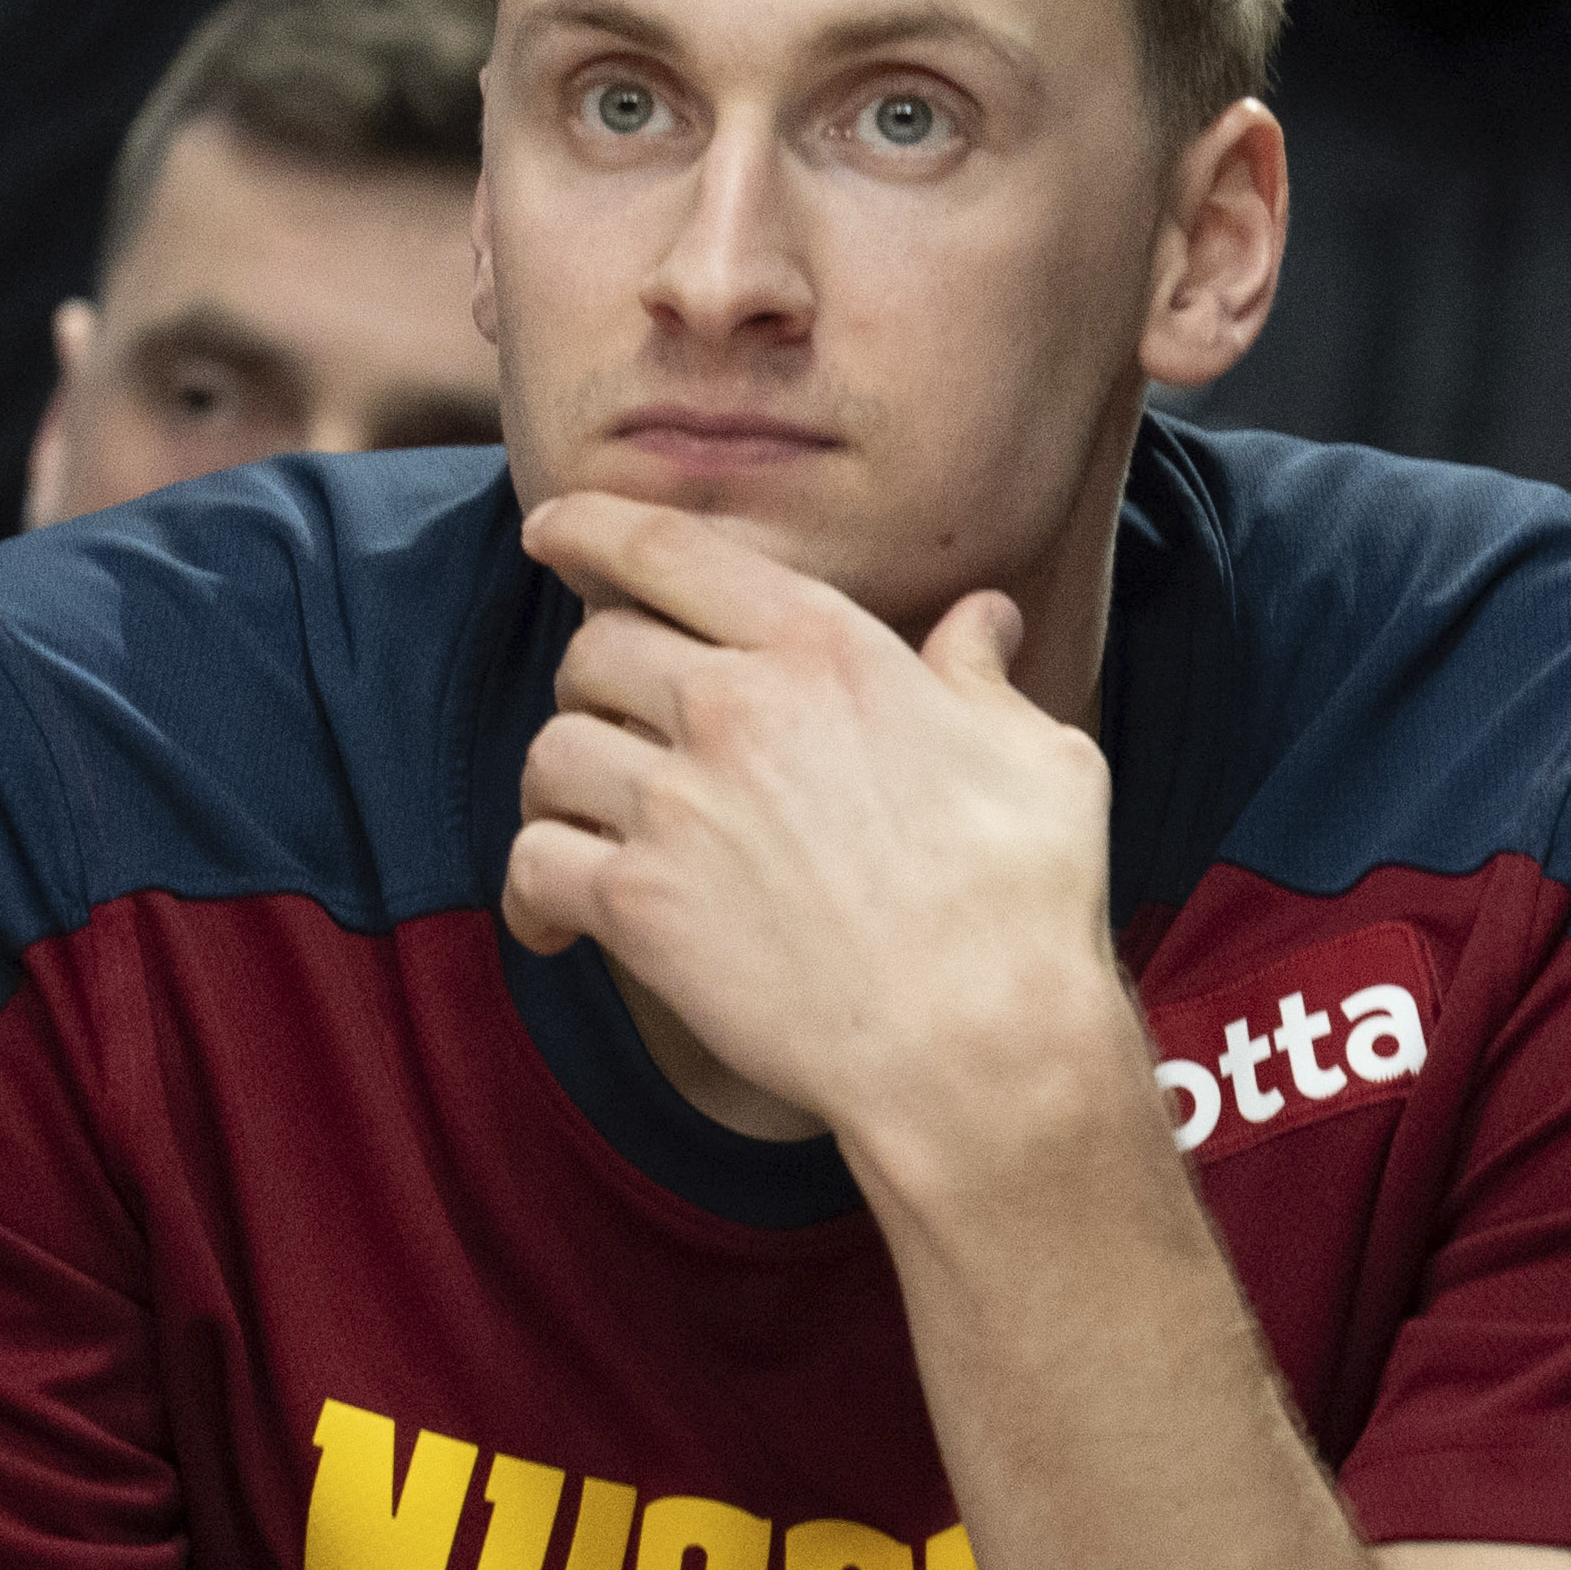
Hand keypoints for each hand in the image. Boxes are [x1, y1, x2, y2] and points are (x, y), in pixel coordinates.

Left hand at [502, 494, 1126, 1173]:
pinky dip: (532, 889)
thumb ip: (981, 677)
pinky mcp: (637, 905)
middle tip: (625, 724)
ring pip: (550, 752)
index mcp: (826, 647)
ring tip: (595, 818)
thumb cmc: (1025, 900)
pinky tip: (555, 917)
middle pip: (594, 649)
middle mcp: (736, 706)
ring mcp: (677, 805)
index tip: (553, 532)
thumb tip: (982, 620)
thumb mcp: (1038, 758)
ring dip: (565, 782)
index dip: (591, 528)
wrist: (980, 1041)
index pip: (668, 550)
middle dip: (598, 680)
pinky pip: (532, 864)